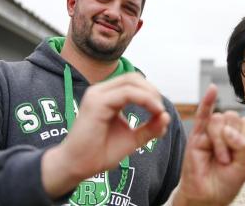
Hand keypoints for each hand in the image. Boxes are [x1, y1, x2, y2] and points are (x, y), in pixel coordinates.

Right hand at [42, 73, 170, 197]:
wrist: (77, 167)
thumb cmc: (99, 153)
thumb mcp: (131, 139)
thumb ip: (149, 128)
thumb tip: (167, 116)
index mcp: (107, 97)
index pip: (133, 83)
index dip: (151, 93)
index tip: (161, 112)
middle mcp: (100, 92)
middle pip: (134, 78)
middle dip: (152, 91)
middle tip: (160, 110)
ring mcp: (97, 95)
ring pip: (131, 81)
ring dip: (150, 94)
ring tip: (159, 111)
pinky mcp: (96, 103)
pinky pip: (126, 93)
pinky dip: (144, 99)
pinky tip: (154, 111)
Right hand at [174, 85, 244, 205]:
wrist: (206, 196)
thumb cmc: (225, 183)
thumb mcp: (243, 166)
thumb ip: (243, 145)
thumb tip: (228, 129)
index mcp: (240, 138)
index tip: (241, 153)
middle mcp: (226, 132)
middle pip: (233, 117)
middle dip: (232, 139)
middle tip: (227, 159)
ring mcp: (210, 132)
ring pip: (219, 119)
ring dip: (220, 140)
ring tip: (218, 158)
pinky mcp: (196, 136)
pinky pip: (202, 114)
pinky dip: (207, 100)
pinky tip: (212, 89)